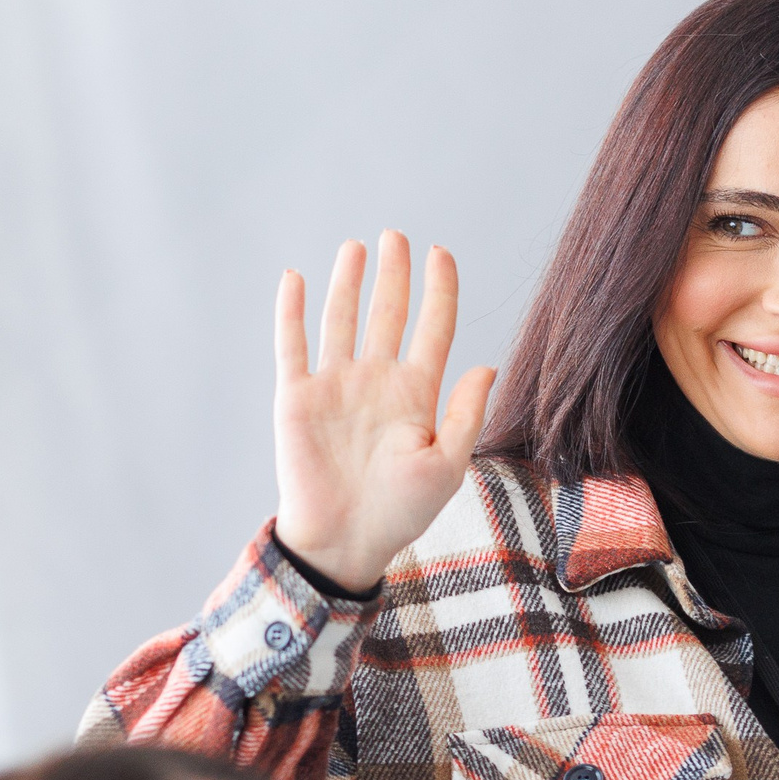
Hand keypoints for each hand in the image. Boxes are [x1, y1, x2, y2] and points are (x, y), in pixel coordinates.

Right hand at [273, 231, 495, 592]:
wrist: (343, 543)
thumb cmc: (400, 513)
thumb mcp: (447, 466)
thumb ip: (465, 415)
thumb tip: (487, 366)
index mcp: (415, 395)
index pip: (432, 328)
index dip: (439, 290)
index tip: (441, 254)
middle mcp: (375, 382)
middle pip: (388, 313)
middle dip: (393, 274)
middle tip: (396, 236)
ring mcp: (335, 386)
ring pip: (342, 319)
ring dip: (349, 283)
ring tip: (358, 247)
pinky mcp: (297, 398)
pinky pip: (292, 345)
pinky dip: (291, 311)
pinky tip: (295, 277)